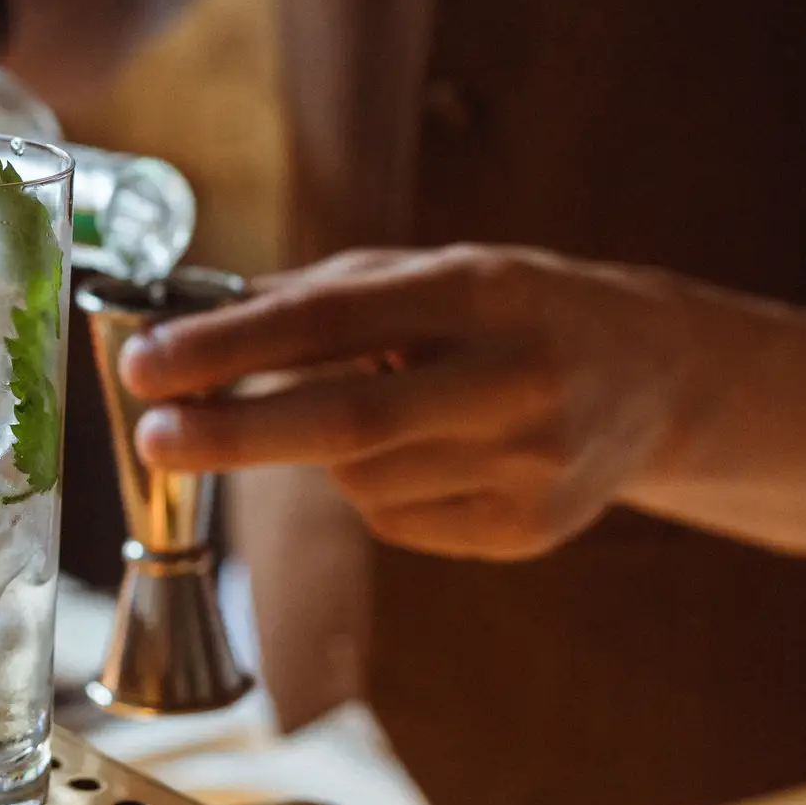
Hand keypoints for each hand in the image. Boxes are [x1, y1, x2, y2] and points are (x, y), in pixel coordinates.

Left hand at [118, 245, 778, 560]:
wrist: (658, 376)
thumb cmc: (507, 310)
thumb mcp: (427, 272)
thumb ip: (314, 294)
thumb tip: (184, 314)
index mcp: (479, 291)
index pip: (332, 321)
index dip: (230, 345)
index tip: (147, 362)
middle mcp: (513, 378)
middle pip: (344, 422)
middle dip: (233, 432)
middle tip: (151, 437)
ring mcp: (530, 465)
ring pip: (361, 481)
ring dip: (323, 454)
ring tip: (387, 409)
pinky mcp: (531, 532)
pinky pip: (397, 522)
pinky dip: (377, 490)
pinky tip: (432, 452)